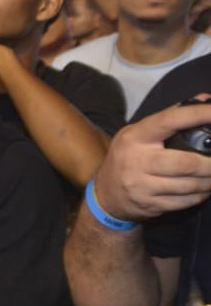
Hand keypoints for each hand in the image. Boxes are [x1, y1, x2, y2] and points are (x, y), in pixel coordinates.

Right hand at [91, 96, 210, 222]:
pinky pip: (184, 202)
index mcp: (135, 137)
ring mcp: (141, 186)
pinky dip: (200, 196)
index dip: (197, 115)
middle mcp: (136, 161)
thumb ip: (168, 119)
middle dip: (210, 165)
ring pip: (189, 186)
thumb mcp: (138, 134)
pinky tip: (202, 190)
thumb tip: (204, 100)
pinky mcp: (149, 205)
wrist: (104, 196)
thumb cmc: (128, 158)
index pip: (170, 121)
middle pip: (185, 163)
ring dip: (209, 181)